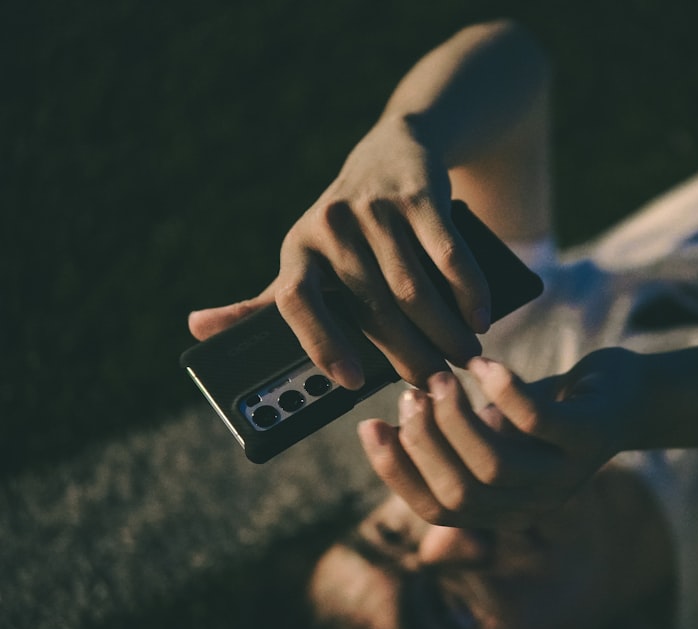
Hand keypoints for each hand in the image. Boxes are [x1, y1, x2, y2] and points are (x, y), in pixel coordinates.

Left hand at [188, 116, 491, 388]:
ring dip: (445, 331)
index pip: (293, 301)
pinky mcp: (418, 195)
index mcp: (296, 250)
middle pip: (370, 307)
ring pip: (413, 288)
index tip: (352, 384)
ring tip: (463, 357)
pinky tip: (480, 318)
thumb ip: (263, 301)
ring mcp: (374, 208)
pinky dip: (468, 290)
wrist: (394, 152)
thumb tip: (195, 329)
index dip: (320, 344)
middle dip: (408, 354)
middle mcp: (329, 226)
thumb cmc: (346, 229)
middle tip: (434, 384)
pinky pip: (447, 254)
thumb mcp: (305, 259)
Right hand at [357, 348, 652, 526]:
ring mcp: (566, 474)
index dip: (397, 471)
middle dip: (424, 441)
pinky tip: (483, 362)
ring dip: (456, 418)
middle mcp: (533, 503)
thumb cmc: (548, 412)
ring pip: (493, 466)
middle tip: (412, 390)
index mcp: (503, 508)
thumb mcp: (495, 432)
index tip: (369, 425)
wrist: (625, 396)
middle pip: (460, 492)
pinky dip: (503, 391)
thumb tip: (380, 433)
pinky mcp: (591, 437)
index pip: (437, 509)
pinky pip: (537, 422)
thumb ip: (450, 443)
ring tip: (444, 377)